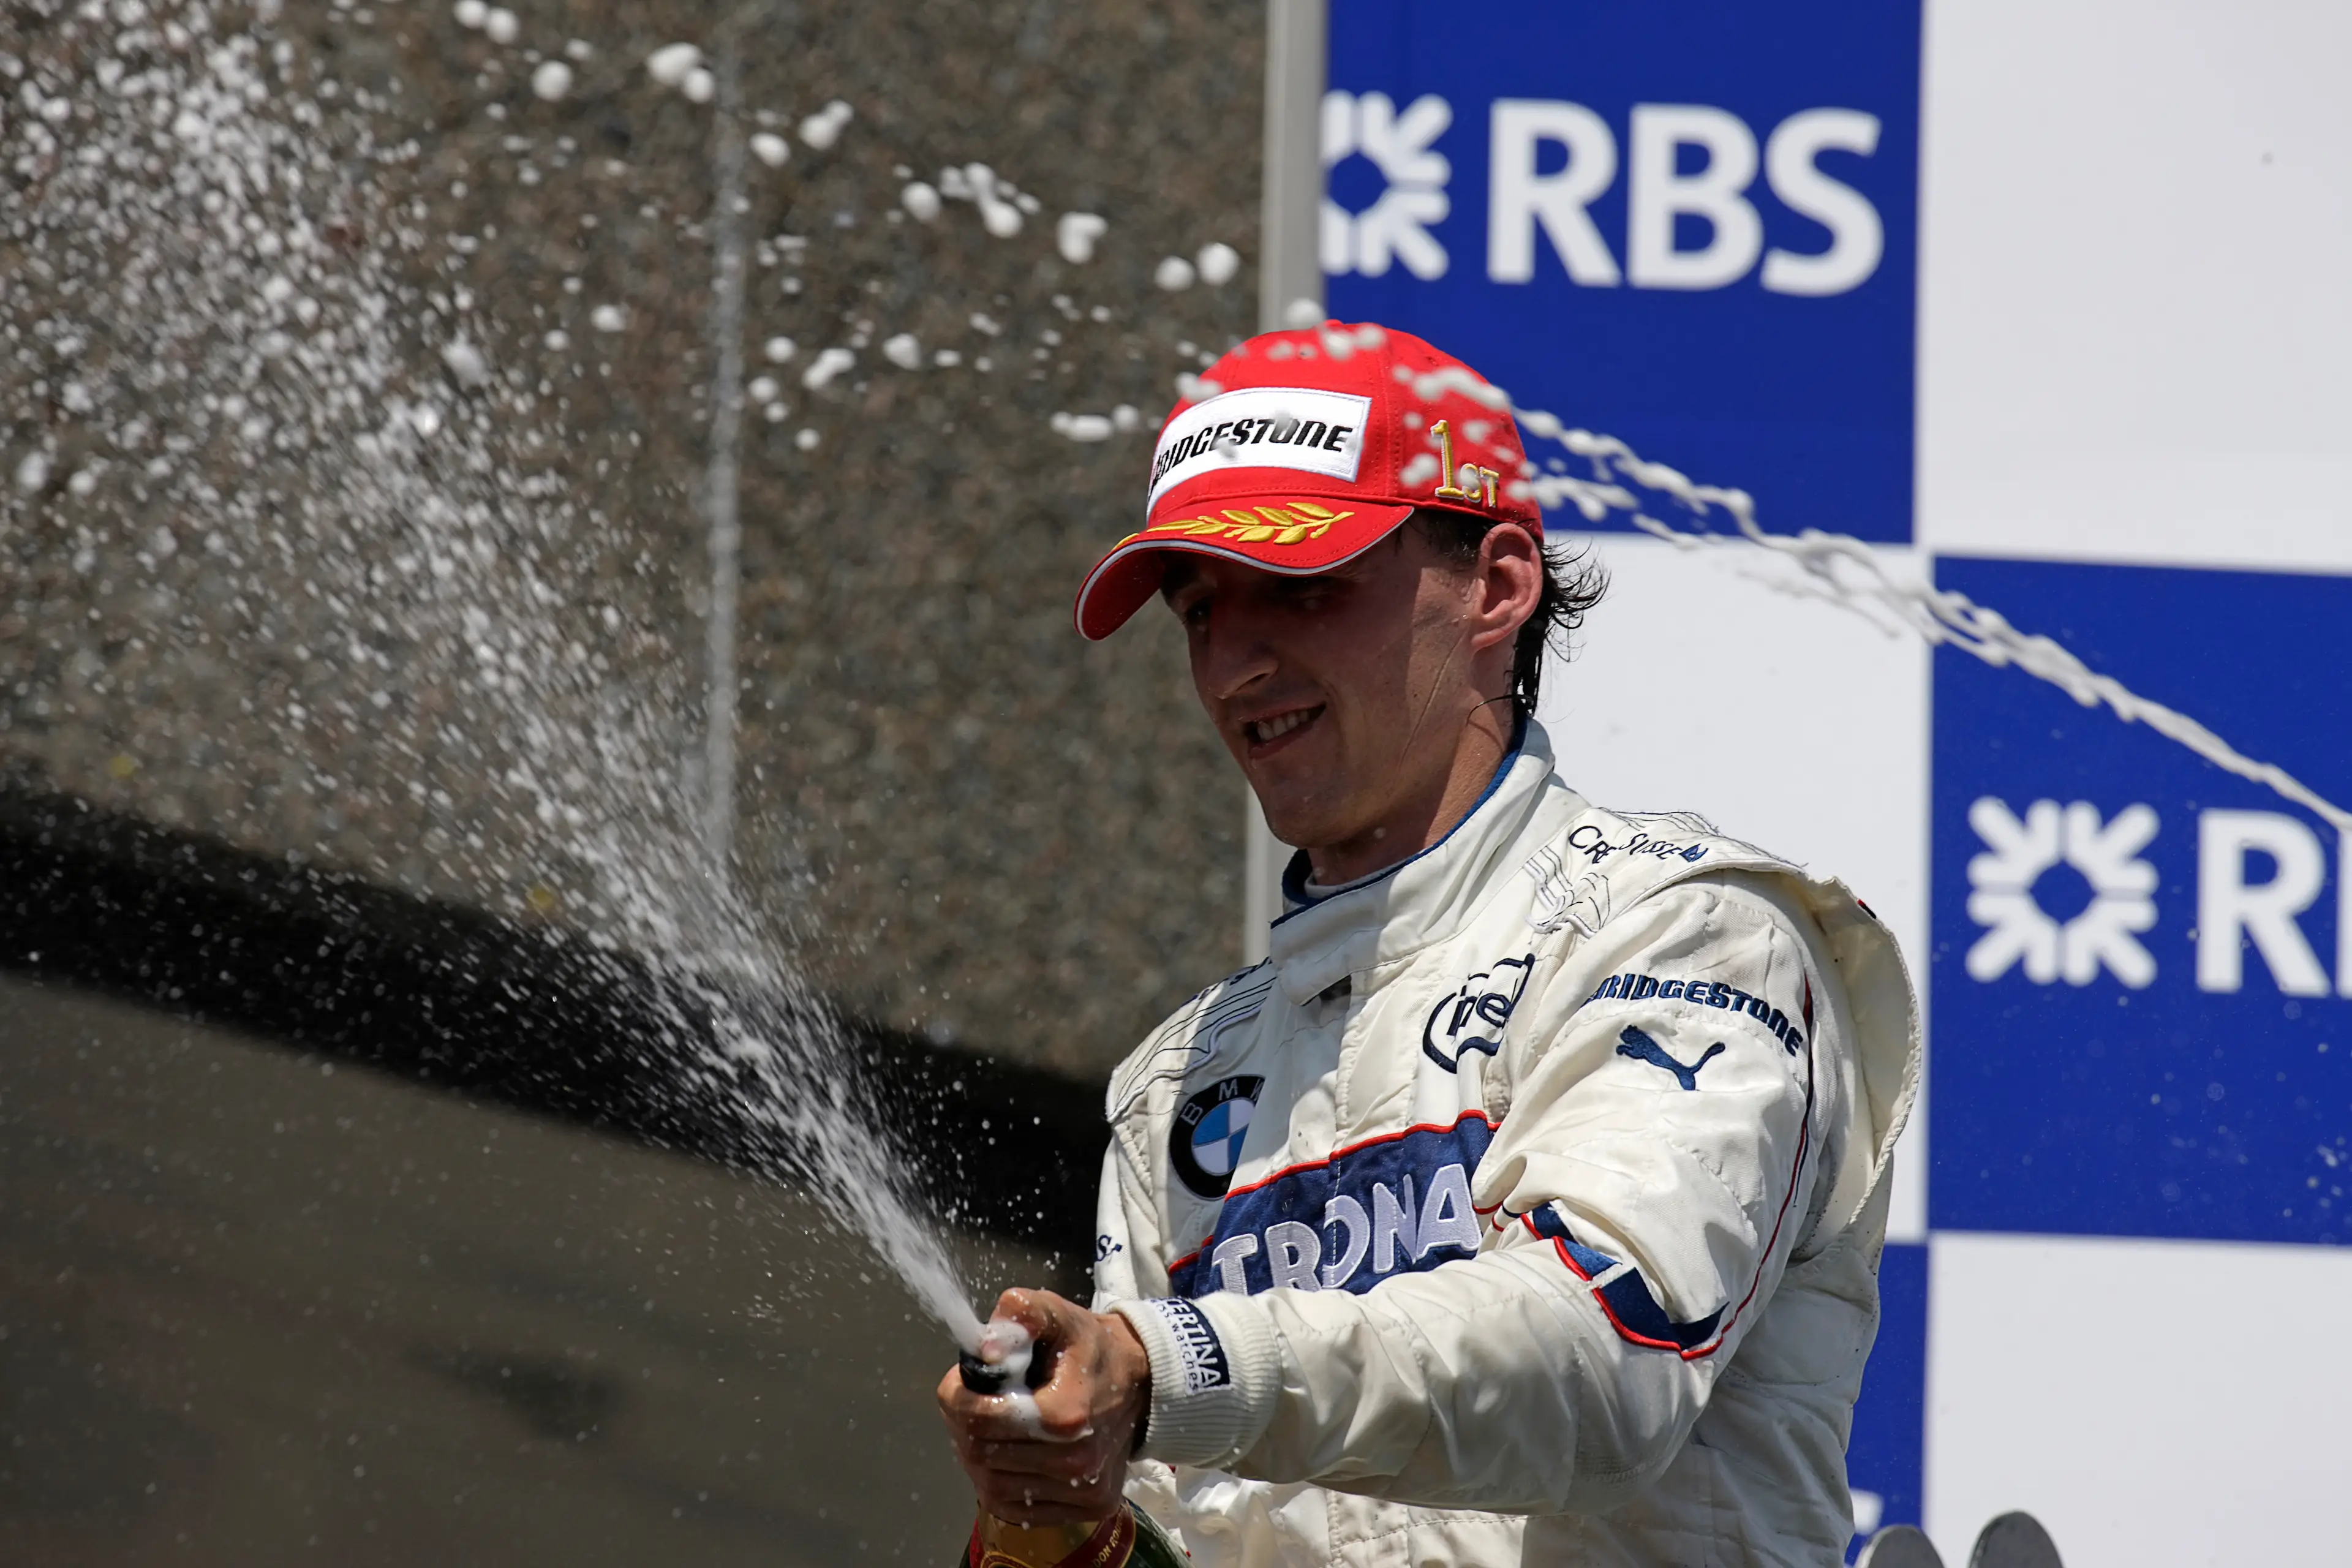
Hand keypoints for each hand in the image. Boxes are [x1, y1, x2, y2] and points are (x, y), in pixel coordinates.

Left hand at [935, 1287, 1152, 1525]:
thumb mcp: (1057, 1314)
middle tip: (969, 1402)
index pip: (981, 1419)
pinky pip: (1015, 1509)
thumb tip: (984, 1350)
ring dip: (977, 1456)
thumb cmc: (1089, 1347)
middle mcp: (1076, 1461)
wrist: (1141, 1383)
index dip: (956, 1398)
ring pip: (991, 1487)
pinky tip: (1006, 1454)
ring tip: (987, 1426)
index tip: (957, 1382)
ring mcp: (1083, 1491)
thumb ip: (1020, 1314)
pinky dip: (998, 1484)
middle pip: (981, 1454)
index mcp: (1066, 1414)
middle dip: (962, 1425)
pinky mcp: (1086, 1508)